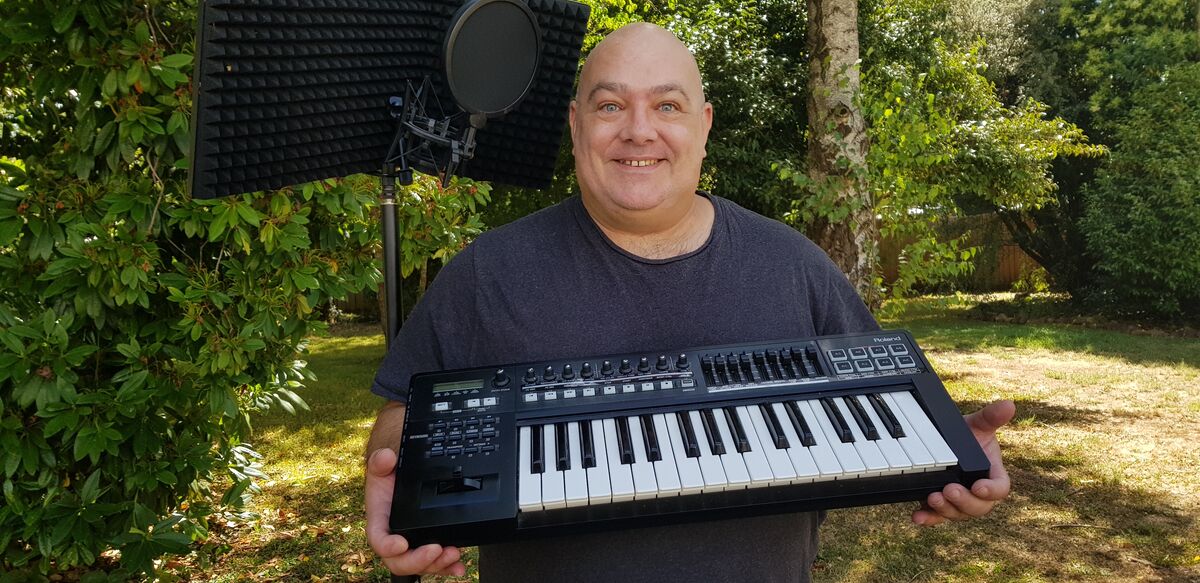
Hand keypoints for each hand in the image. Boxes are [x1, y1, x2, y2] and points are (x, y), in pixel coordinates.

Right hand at [365, 448, 466, 575]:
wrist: (400, 480)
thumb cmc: (389, 477)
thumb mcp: (382, 465)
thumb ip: (380, 461)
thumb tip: (386, 458)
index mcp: (379, 522)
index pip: (379, 540)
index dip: (388, 546)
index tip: (401, 544)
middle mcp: (394, 538)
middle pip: (401, 561)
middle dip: (419, 560)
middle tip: (436, 549)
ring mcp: (411, 544)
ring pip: (420, 565)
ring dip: (438, 564)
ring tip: (453, 554)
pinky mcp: (426, 545)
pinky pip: (435, 562)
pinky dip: (447, 567)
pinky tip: (459, 567)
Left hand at [913, 399, 1015, 525]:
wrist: (942, 440)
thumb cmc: (966, 434)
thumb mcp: (976, 424)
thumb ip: (991, 417)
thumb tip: (1009, 405)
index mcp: (992, 474)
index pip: (1000, 488)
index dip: (992, 491)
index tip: (979, 487)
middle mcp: (977, 492)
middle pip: (979, 508)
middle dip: (965, 502)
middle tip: (949, 491)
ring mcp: (959, 500)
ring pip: (958, 514)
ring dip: (945, 510)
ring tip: (933, 497)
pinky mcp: (940, 505)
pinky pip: (936, 517)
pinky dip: (928, 519)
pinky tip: (917, 517)